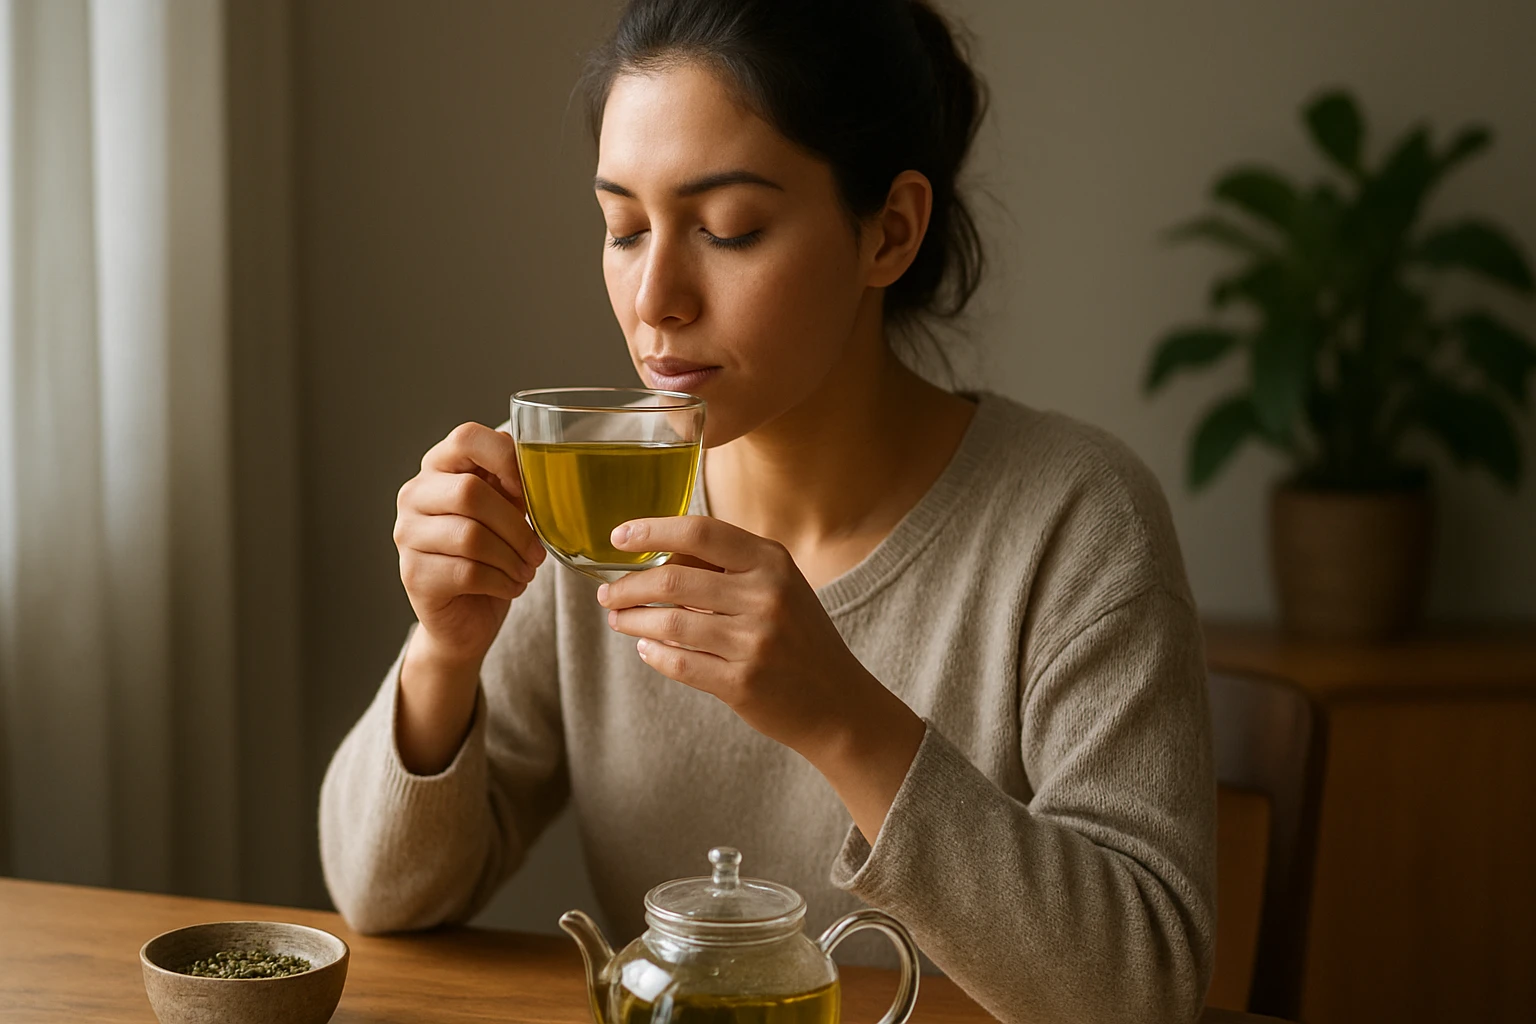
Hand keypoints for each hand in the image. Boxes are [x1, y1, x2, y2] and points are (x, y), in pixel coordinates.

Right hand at [393, 422, 546, 668]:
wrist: (465, 616)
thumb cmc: (490, 554)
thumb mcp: (507, 511)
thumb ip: (515, 485)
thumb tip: (543, 471)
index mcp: (439, 468)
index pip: (466, 438)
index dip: (504, 458)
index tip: (526, 491)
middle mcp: (414, 495)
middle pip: (470, 492)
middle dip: (515, 525)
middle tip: (537, 551)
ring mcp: (407, 535)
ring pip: (471, 536)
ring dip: (512, 558)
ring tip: (526, 570)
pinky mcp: (414, 575)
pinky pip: (469, 572)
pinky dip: (502, 582)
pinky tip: (511, 587)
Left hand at [597, 517, 923, 792]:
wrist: (839, 703)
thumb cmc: (800, 638)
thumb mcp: (779, 587)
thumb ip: (729, 568)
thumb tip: (660, 554)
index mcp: (772, 563)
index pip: (700, 532)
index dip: (652, 530)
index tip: (619, 537)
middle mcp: (765, 597)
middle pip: (673, 579)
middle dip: (629, 586)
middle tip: (608, 593)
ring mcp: (754, 642)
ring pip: (669, 624)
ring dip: (633, 621)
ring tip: (619, 621)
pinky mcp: (742, 683)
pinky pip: (679, 663)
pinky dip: (654, 655)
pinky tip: (646, 649)